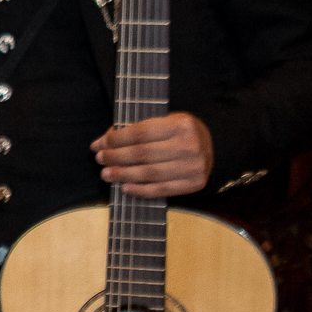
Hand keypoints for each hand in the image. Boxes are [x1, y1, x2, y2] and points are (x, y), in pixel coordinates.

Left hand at [95, 112, 212, 198]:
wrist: (213, 148)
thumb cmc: (180, 134)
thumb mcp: (164, 122)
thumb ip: (137, 129)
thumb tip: (105, 140)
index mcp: (182, 124)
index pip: (141, 133)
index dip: (116, 140)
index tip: (99, 144)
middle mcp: (190, 145)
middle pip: (143, 154)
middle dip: (116, 157)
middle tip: (100, 159)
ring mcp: (193, 166)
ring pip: (150, 173)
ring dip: (123, 175)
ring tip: (106, 174)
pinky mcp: (193, 184)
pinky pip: (161, 190)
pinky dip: (140, 190)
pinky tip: (124, 187)